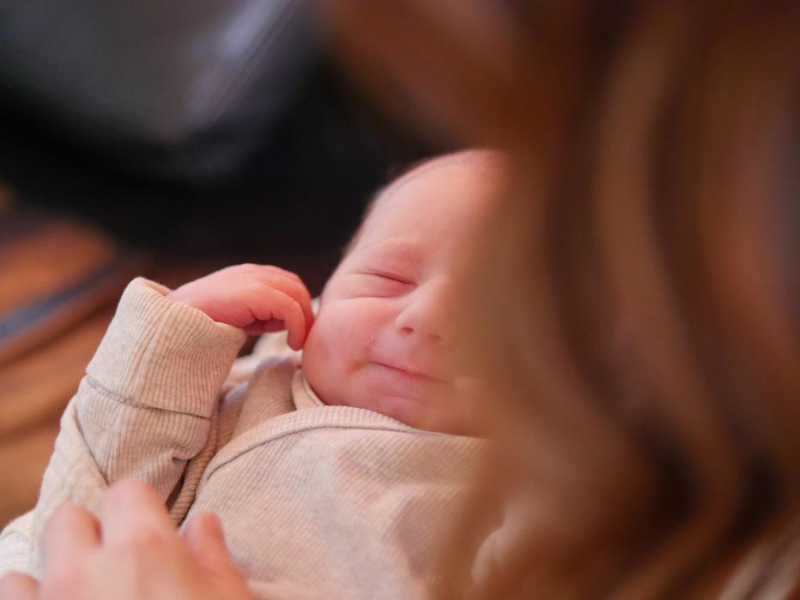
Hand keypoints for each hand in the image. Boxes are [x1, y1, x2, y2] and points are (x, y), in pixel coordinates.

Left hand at [0, 480, 251, 599]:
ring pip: (21, 573)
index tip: (152, 532)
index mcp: (144, 550)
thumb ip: (213, 557)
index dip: (140, 511)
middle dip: (87, 537)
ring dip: (47, 581)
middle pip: (66, 520)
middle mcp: (86, 574)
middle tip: (114, 568)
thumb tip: (203, 523)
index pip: (126, 492)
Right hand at [168, 264, 314, 348]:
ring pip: (296, 294)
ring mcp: (252, 280)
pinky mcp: (255, 293)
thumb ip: (260, 316)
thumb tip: (287, 326)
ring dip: (303, 320)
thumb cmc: (198, 327)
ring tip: (297, 343)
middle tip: (302, 339)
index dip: (297, 306)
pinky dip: (298, 326)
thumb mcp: (236, 317)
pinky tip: (292, 343)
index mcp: (246, 276)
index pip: (286, 283)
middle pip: (295, 286)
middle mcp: (251, 273)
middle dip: (305, 312)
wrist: (171, 326)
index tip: (297, 332)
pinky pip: (290, 307)